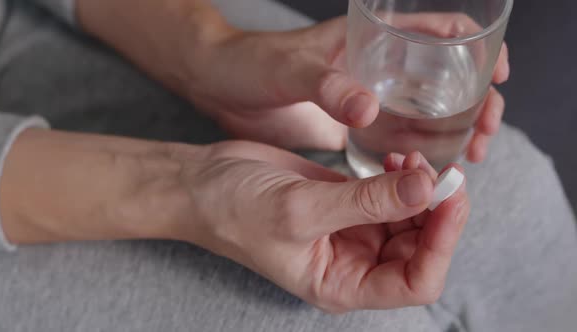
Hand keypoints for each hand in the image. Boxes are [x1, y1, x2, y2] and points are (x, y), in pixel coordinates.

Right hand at [165, 142, 468, 311]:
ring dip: (421, 189)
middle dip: (436, 210)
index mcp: (343, 283)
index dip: (441, 245)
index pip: (415, 281)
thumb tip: (427, 188)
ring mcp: (351, 230)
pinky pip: (390, 194)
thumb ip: (366, 201)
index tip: (450, 200)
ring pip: (410, 217)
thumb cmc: (236, 210)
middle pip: (420, 247)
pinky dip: (402, 176)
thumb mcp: (301, 209)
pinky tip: (397, 158)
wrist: (204, 184)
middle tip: (437, 171)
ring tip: (411, 159)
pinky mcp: (346, 201)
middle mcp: (353, 262)